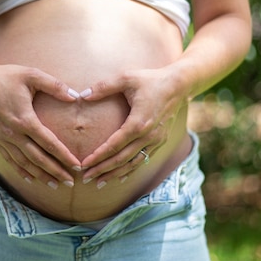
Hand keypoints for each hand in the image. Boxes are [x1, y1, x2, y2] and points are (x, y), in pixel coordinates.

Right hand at [0, 59, 81, 188]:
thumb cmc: (6, 77)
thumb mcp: (32, 75)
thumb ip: (55, 86)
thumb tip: (75, 97)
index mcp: (24, 119)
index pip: (49, 143)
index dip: (64, 156)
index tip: (77, 165)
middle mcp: (13, 134)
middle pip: (38, 158)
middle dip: (55, 171)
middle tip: (70, 183)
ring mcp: (3, 139)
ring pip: (24, 163)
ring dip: (41, 175)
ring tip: (55, 184)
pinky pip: (10, 160)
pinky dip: (22, 171)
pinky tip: (31, 178)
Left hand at [79, 66, 187, 186]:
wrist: (178, 85)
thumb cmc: (150, 80)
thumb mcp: (126, 78)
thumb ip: (103, 87)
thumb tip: (82, 95)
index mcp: (138, 122)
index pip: (114, 145)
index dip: (98, 156)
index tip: (83, 164)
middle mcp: (148, 136)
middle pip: (121, 159)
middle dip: (102, 170)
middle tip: (85, 179)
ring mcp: (156, 140)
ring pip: (133, 163)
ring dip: (115, 174)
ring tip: (99, 183)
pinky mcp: (160, 141)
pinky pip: (143, 159)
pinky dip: (130, 170)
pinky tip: (119, 176)